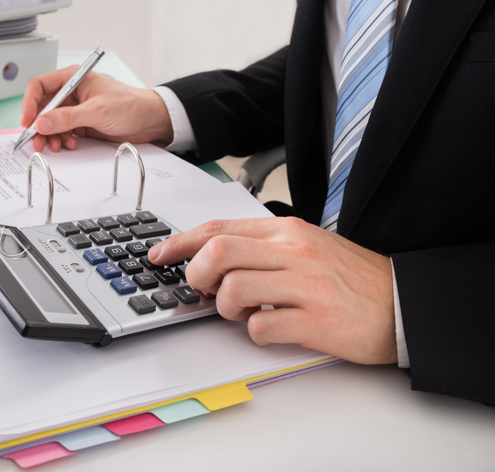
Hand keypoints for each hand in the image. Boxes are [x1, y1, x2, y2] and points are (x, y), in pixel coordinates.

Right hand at [20, 65, 173, 151]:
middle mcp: (70, 92)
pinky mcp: (80, 123)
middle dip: (39, 126)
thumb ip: (68, 117)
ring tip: (57, 146)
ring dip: (50, 136)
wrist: (149, 120)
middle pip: (42, 108)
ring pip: (50, 123)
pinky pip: (61, 132)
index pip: (40, 86)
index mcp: (72, 78)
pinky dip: (62, 140)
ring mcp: (74, 108)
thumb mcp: (97, 111)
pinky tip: (70, 145)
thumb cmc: (130, 104)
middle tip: (38, 141)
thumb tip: (42, 123)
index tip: (27, 122)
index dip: (29, 104)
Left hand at [147, 217, 397, 363]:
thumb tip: (210, 259)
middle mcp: (293, 252)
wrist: (402, 303)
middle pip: (218, 252)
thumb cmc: (349, 277)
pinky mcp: (316, 321)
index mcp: (287, 231)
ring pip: (233, 290)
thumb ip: (260, 248)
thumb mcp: (304, 246)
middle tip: (205, 289)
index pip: (219, 228)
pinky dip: (255, 333)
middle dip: (197, 274)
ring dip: (225, 307)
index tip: (160, 255)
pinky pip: (261, 327)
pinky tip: (270, 328)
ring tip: (244, 312)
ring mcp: (304, 286)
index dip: (180, 242)